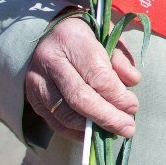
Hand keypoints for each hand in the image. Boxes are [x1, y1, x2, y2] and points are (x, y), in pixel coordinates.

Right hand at [24, 17, 141, 139]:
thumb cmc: (85, 33)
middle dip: (107, 117)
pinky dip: (76, 132)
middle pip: (79, 99)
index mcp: (71, 39)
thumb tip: (132, 83)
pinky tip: (93, 133)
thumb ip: (120, 59)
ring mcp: (36, 80)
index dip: (117, 96)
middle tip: (128, 128)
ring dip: (92, 128)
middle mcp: (49, 60)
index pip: (97, 76)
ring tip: (114, 131)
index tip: (133, 106)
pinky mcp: (32, 97)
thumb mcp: (107, 35)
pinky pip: (54, 122)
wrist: (47, 31)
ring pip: (65, 114)